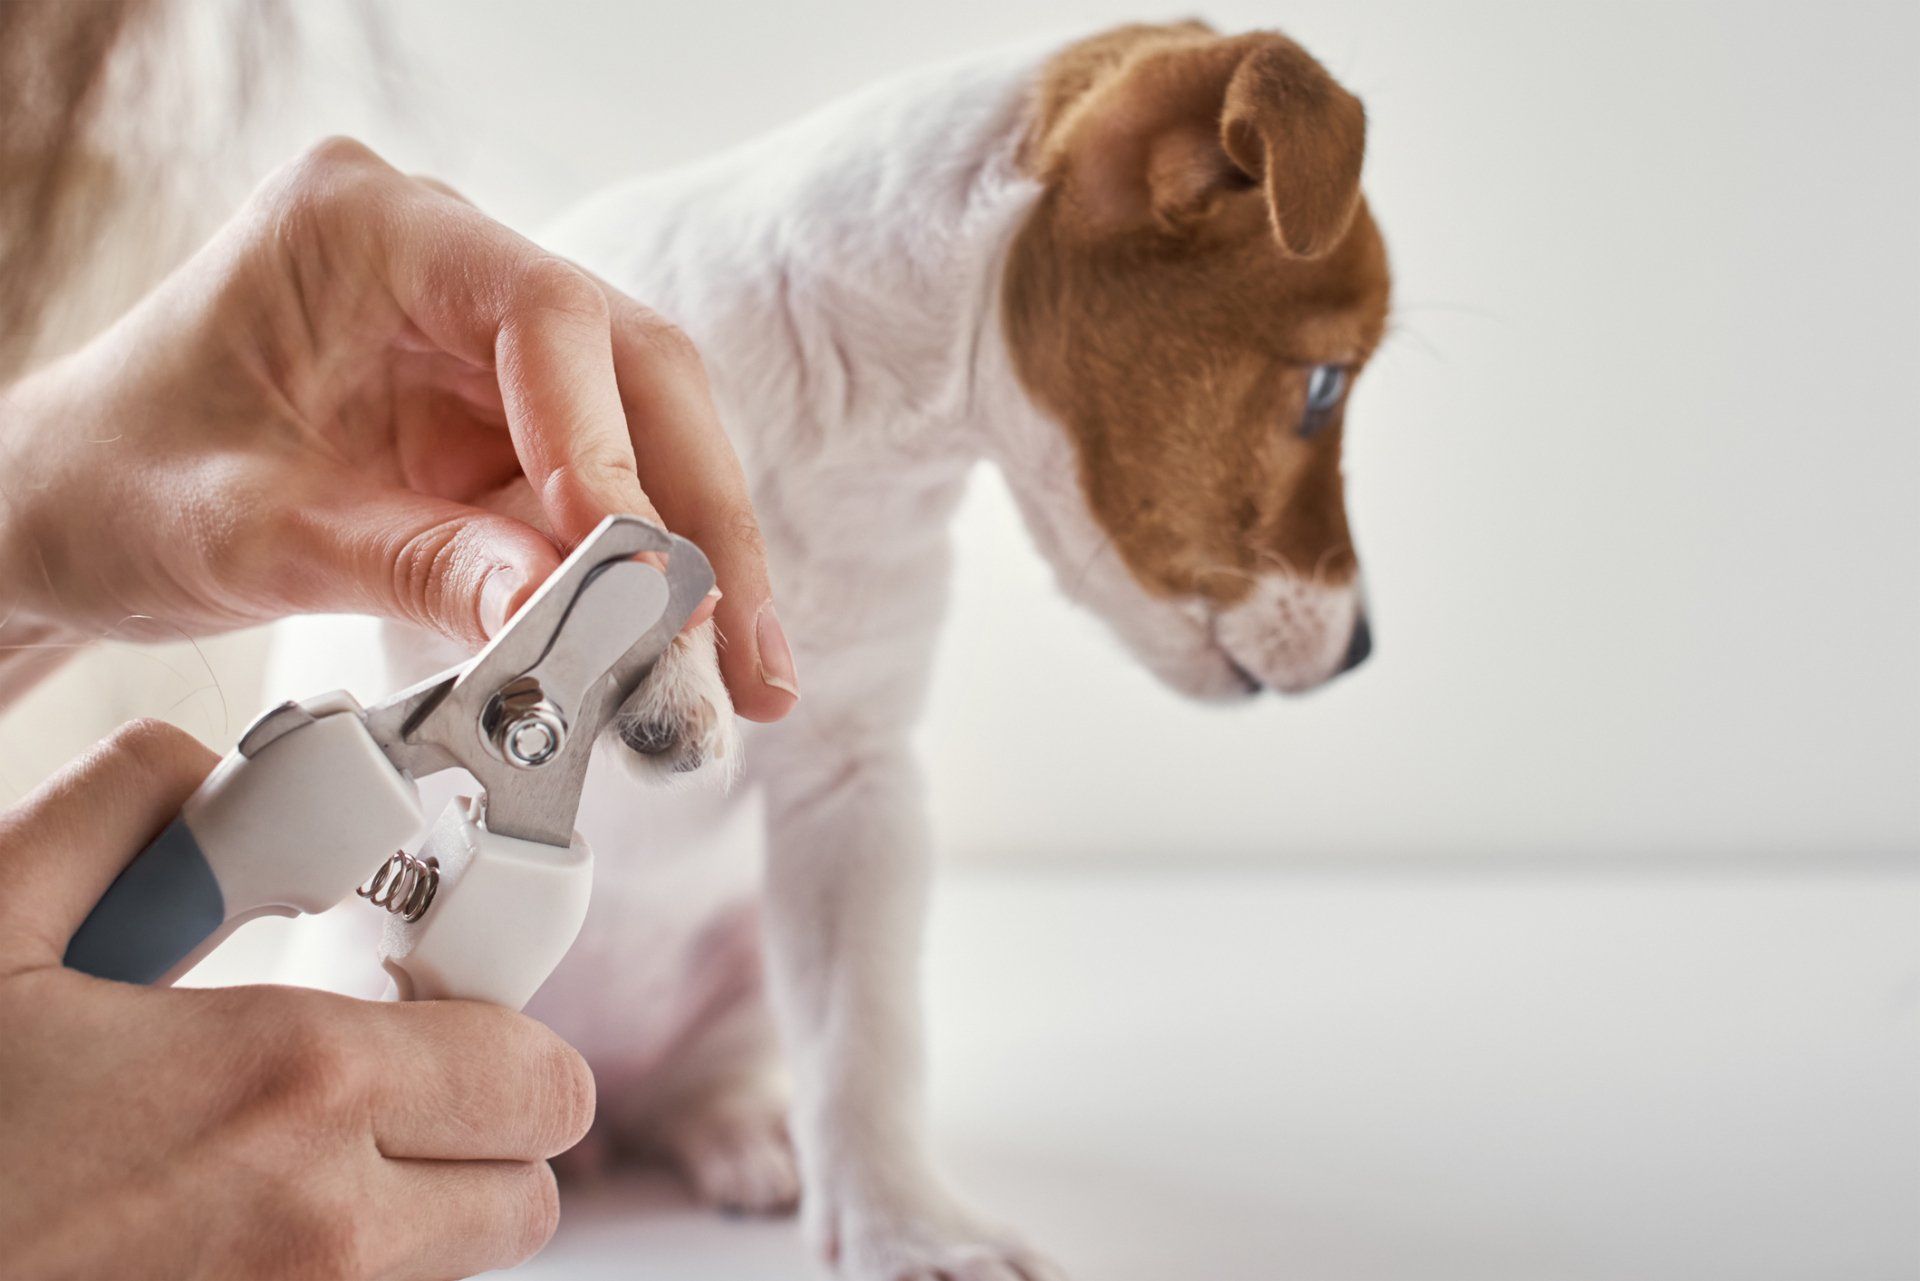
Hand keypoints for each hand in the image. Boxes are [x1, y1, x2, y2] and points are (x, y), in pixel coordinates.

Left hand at [0, 137, 795, 720]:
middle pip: (635, 370)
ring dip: (691, 560)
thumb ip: (416, 565)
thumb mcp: (250, 533)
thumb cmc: (112, 486)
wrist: (59, 513)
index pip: (547, 316)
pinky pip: (600, 489)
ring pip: (645, 433)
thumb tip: (567, 620)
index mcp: (368, 232)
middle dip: (701, 518)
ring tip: (736, 678)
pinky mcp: (498, 419)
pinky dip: (636, 580)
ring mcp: (481, 344)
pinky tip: (671, 653)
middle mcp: (448, 267)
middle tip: (748, 650)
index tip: (635, 573)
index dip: (609, 445)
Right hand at [0, 720, 595, 1278]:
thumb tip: (192, 770)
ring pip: (454, 1263)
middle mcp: (325, 1231)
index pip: (539, 1073)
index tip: (428, 1001)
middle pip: (528, 1186)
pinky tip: (224, 1215)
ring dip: (414, 1200)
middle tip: (378, 1074)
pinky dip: (337, 1263)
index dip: (498, 1026)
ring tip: (283, 1146)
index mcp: (291, 1089)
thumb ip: (105, 816)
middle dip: (482, 1123)